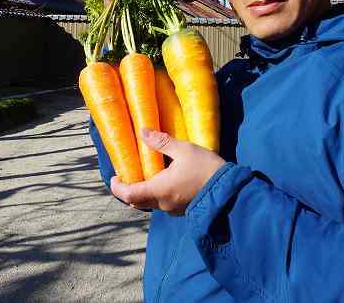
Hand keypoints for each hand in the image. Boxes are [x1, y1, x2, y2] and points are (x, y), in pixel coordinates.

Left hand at [111, 129, 225, 214]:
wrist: (229, 191)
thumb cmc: (205, 169)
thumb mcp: (184, 150)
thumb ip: (162, 142)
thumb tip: (143, 132)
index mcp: (159, 190)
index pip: (128, 194)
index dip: (117, 187)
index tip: (114, 177)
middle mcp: (162, 204)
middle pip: (136, 201)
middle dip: (129, 189)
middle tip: (128, 174)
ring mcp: (172, 209)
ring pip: (150, 203)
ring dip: (144, 192)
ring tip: (146, 175)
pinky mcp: (182, 210)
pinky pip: (163, 204)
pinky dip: (157, 194)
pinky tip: (164, 182)